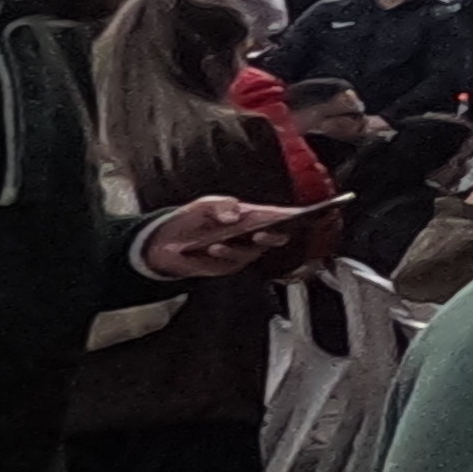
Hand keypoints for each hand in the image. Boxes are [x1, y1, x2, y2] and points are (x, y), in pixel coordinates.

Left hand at [137, 193, 320, 281]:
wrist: (166, 242)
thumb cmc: (192, 220)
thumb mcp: (204, 205)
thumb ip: (221, 204)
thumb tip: (235, 215)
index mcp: (254, 217)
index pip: (280, 215)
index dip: (297, 215)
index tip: (307, 214)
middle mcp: (253, 236)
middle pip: (276, 236)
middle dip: (275, 235)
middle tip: (266, 232)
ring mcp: (242, 252)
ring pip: (252, 252)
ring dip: (238, 247)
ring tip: (222, 241)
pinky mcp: (227, 266)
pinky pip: (231, 263)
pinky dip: (223, 255)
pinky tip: (213, 248)